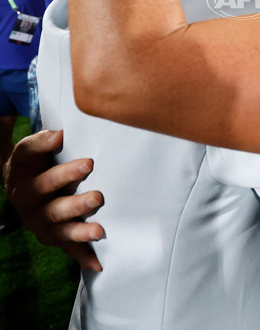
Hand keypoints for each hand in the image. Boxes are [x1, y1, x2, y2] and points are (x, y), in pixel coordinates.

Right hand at [4, 130, 104, 270]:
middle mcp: (33, 212)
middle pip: (56, 211)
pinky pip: (69, 249)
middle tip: (98, 198)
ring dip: (81, 233)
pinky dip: (83, 257)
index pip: (47, 182)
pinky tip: (98, 263)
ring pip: (63, 233)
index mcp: (26, 189)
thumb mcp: (29, 150)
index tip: (89, 163)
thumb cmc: (31, 163)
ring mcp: (45, 228)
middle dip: (77, 205)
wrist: (19, 184)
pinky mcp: (56, 238)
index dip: (67, 173)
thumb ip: (43, 141)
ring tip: (100, 232)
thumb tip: (60, 135)